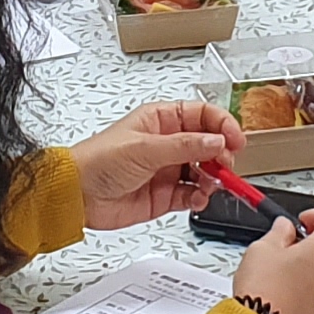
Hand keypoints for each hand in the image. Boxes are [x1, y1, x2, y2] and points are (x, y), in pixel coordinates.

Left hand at [70, 101, 242, 228]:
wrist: (77, 196)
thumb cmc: (98, 161)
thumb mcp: (145, 148)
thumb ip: (184, 146)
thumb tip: (217, 141)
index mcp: (161, 120)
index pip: (203, 116)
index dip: (223, 125)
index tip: (236, 140)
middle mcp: (168, 143)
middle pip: (209, 144)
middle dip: (222, 154)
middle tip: (225, 166)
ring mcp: (168, 170)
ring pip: (205, 171)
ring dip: (213, 178)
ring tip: (210, 184)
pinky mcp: (166, 195)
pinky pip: (194, 195)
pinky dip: (201, 197)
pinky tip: (197, 198)